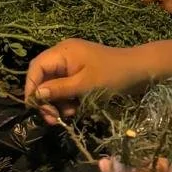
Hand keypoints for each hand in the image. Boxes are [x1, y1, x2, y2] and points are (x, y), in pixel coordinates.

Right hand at [24, 39, 143, 122]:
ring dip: (57, 102)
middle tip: (53, 119)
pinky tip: (75, 108)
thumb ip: (59, 89)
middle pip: (43, 77)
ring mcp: (72, 64)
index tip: (34, 107)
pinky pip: (66, 86)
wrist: (140, 71)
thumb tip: (36, 95)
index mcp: (63, 52)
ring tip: (69, 114)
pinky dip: (67, 99)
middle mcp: (64, 55)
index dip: (31, 86)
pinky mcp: (80, 73)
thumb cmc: (113, 75)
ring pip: (54, 85)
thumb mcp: (85, 85)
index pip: (36, 67)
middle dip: (45, 98)